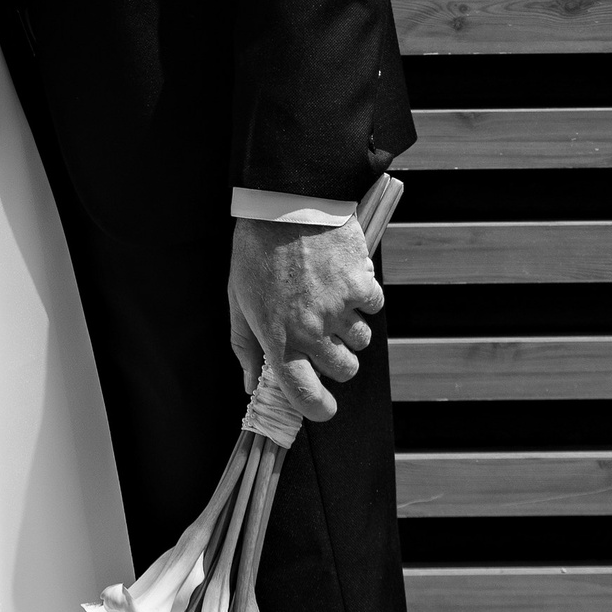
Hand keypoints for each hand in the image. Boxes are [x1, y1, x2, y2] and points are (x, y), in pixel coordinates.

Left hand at [227, 214, 383, 423]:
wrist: (284, 202)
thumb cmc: (256, 250)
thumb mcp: (238, 299)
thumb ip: (245, 346)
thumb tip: (251, 384)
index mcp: (278, 338)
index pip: (304, 395)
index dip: (318, 409)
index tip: (324, 407)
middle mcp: (311, 330)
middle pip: (343, 370)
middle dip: (338, 360)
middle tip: (325, 336)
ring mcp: (338, 309)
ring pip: (361, 341)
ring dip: (351, 327)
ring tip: (331, 299)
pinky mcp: (360, 285)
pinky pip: (374, 306)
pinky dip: (365, 296)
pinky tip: (345, 277)